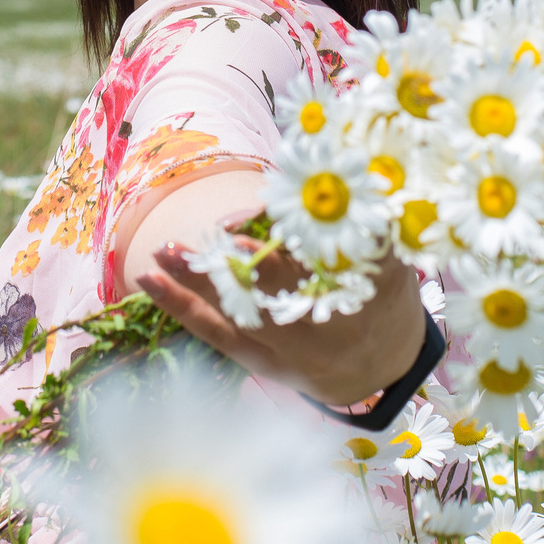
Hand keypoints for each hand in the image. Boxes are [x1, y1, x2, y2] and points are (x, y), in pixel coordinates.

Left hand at [135, 230, 428, 408]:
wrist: (379, 368)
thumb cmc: (383, 297)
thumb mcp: (394, 262)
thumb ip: (374, 227)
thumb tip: (344, 176)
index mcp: (366, 296)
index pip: (337, 266)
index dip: (313, 247)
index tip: (291, 218)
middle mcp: (325, 329)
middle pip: (283, 296)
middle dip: (250, 268)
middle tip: (222, 238)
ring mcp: (288, 350)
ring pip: (241, 315)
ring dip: (201, 283)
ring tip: (167, 250)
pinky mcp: (260, 361)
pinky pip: (215, 334)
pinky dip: (181, 306)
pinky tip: (150, 278)